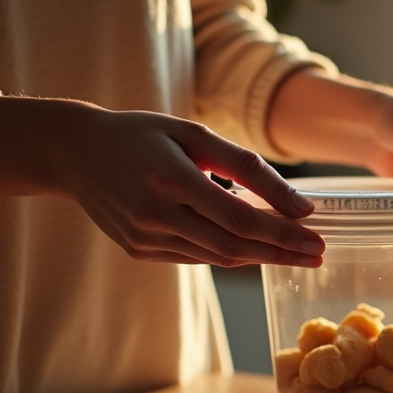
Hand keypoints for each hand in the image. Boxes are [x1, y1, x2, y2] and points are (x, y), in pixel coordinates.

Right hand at [0, 95, 325, 266]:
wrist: (74, 152)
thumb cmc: (143, 134)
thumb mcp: (196, 134)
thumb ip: (250, 168)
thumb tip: (300, 206)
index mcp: (171, 178)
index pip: (242, 219)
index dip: (284, 234)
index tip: (318, 239)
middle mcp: (154, 214)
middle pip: (234, 245)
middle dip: (282, 253)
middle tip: (318, 255)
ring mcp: (143, 237)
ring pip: (217, 256)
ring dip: (261, 258)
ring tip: (296, 253)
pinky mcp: (138, 250)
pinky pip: (196, 257)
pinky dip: (229, 254)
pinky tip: (256, 250)